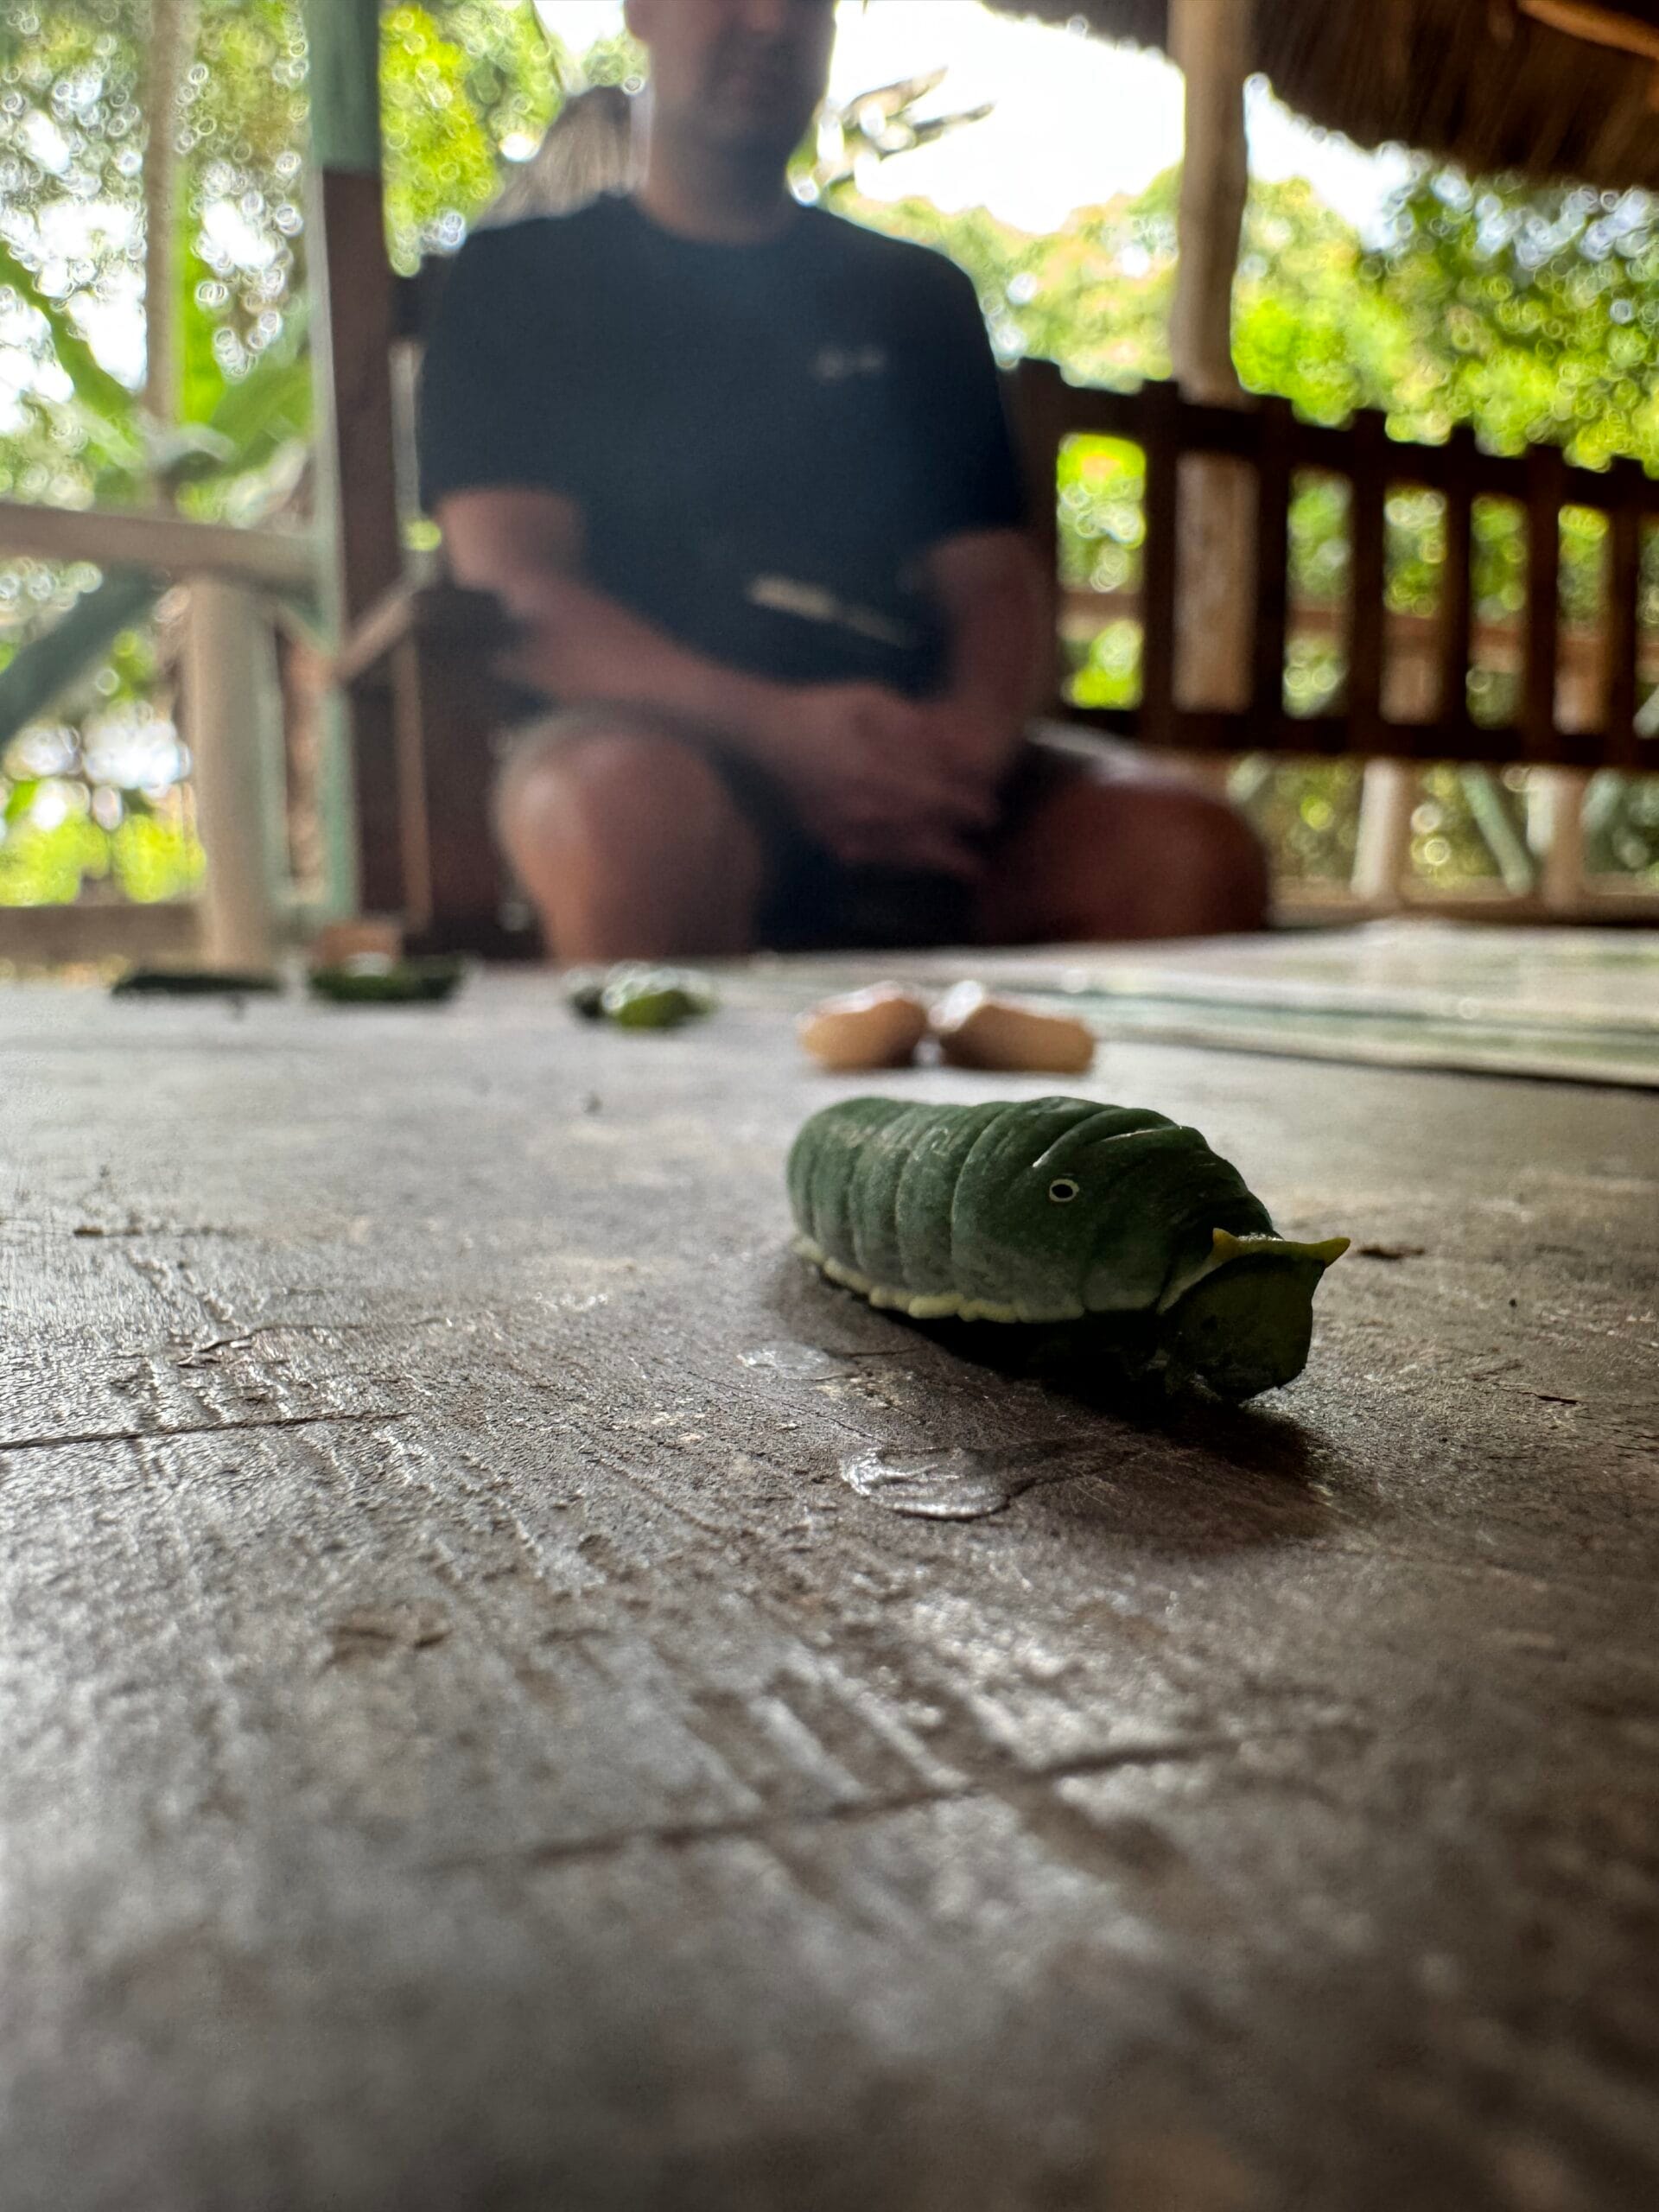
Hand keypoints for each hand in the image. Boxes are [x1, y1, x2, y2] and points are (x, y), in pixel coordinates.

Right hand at [760, 684, 999, 877]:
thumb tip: (957, 748)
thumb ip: (915, 726)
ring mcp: (838, 825)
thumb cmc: (821, 709)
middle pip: (918, 832)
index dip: (962, 806)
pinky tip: (914, 862)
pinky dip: (896, 861)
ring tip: (964, 870)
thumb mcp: (871, 701)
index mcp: (870, 769)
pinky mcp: (824, 834)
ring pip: (895, 851)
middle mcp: (857, 805)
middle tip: (981, 860)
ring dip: (932, 862)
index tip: (988, 813)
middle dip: (952, 847)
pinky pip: (868, 855)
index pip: (930, 794)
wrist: (765, 732)